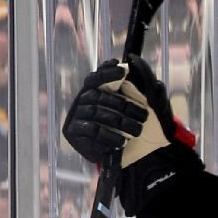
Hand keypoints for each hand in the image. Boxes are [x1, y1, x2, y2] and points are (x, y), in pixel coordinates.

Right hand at [63, 54, 193, 167]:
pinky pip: (92, 131)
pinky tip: (122, 142)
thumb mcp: (138, 106)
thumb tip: (134, 62)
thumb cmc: (129, 125)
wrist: (122, 154)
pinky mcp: (73, 133)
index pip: (96, 77)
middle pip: (99, 97)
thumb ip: (138, 86)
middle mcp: (82, 100)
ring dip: (120, 122)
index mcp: (93, 90)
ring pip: (97, 114)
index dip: (107, 73)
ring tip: (137, 131)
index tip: (123, 71)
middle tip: (144, 116)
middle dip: (124, 106)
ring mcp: (75, 116)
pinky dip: (109, 136)